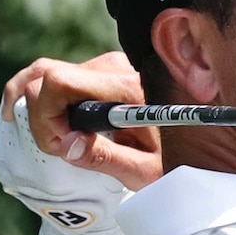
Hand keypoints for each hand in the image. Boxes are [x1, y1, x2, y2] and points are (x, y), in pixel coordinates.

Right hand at [2, 51, 161, 190]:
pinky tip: (46, 123)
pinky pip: (58, 77)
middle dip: (41, 116)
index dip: (46, 117)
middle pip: (47, 77)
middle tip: (61, 148)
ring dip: (40, 107)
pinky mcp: (100, 71)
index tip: (65, 147)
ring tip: (54, 137)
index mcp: (125, 86)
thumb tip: (66, 145)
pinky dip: (44, 100)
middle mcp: (112, 66)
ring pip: (47, 74)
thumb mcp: (144, 169)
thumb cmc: (173, 157)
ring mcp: (105, 65)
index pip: (59, 81)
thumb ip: (105, 158)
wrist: (195, 138)